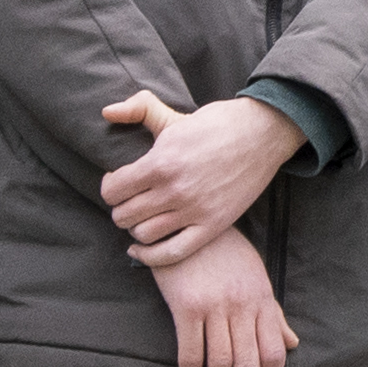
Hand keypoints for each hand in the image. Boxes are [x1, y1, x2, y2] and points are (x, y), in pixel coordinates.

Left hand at [99, 90, 304, 259]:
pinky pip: (172, 253)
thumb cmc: (215, 124)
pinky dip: (149, 256)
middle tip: (129, 200)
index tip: (117, 182)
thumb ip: (138, 109)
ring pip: (143, 234)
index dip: (109, 187)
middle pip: (124, 215)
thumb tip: (106, 112)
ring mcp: (194, 211)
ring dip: (135, 227)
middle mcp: (174, 191)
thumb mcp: (173, 116)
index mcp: (161, 163)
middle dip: (121, 207)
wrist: (261, 134)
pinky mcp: (212, 226)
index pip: (113, 190)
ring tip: (142, 216)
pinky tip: (139, 249)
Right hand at [151, 225, 292, 366]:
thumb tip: (293, 343)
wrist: (190, 225)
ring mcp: (215, 306)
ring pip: (222, 363)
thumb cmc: (225, 252)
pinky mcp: (186, 306)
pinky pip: (191, 353)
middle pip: (250, 364)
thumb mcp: (257, 277)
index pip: (275, 352)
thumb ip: (273, 313)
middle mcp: (242, 305)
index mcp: (263, 300)